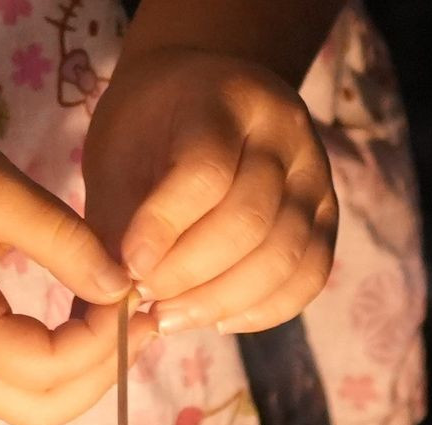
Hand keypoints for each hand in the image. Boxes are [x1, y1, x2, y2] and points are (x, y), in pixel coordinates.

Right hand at [0, 77, 132, 424]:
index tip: (134, 291)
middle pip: (38, 410)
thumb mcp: (0, 191)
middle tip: (139, 320)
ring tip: (117, 316)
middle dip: (99, 375)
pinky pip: (7, 374)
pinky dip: (53, 356)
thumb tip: (125, 289)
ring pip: (25, 401)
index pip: (45, 369)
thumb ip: (67, 245)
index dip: (102, 342)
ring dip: (79, 371)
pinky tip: (81, 314)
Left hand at [82, 45, 335, 333]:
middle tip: (146, 298)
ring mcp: (315, 174)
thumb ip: (114, 224)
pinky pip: (310, 276)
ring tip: (172, 316)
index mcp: (226, 99)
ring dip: (222, 300)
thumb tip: (104, 310)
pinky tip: (217, 320)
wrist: (206, 95)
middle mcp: (284, 132)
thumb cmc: (148, 130)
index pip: (207, 172)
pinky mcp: (327, 214)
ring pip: (285, 255)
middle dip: (191, 274)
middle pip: (251, 221)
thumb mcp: (117, 157)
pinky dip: (264, 310)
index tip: (129, 268)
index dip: (166, 229)